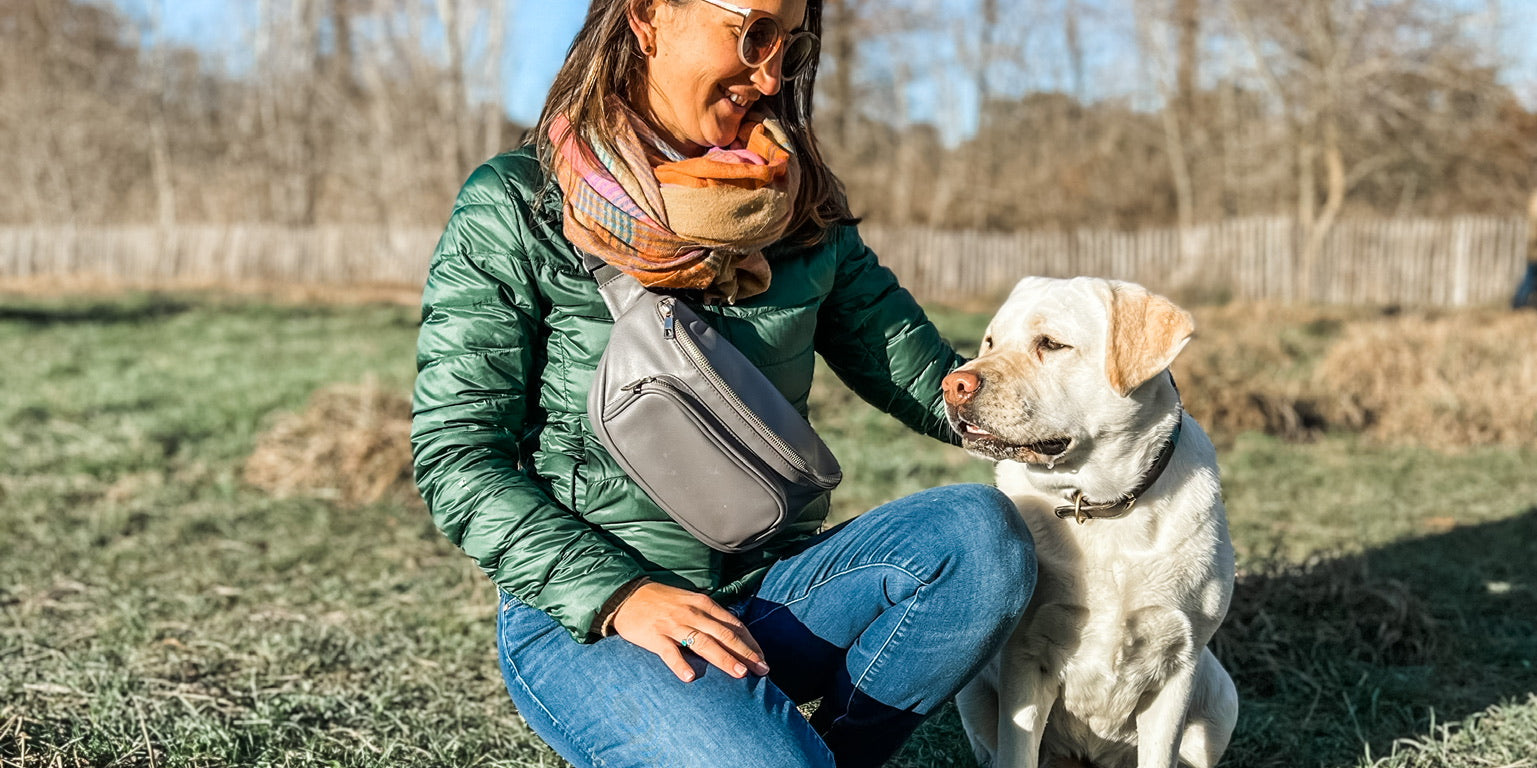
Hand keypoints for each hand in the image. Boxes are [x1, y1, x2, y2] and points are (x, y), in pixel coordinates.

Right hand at [610, 582, 770, 682]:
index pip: (734, 624)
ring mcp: (674, 625)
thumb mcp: (690, 601)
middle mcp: (693, 613)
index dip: (750, 642)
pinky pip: (669, 652)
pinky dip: (680, 664)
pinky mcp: (655, 636)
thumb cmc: (662, 601)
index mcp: (704, 604)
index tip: (762, 658)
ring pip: (703, 643)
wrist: (627, 595)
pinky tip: (690, 677)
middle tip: (761, 669)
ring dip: (723, 659)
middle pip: (724, 635)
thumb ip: (709, 616)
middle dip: (745, 652)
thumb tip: (733, 634)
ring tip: (739, 674)